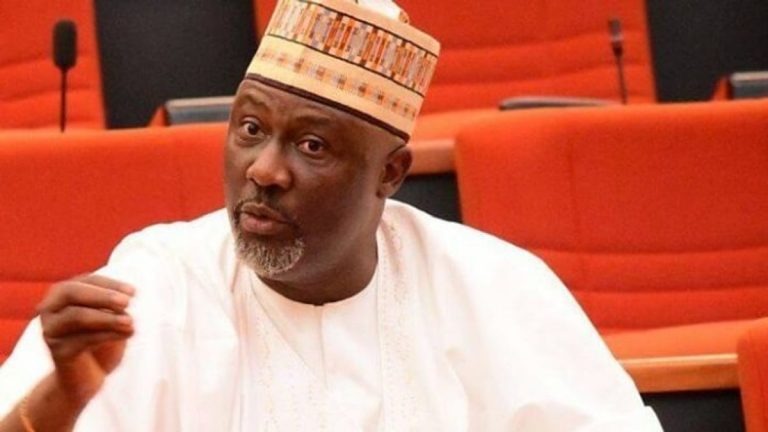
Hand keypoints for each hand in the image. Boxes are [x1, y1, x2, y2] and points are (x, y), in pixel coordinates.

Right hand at [38, 274, 134, 404]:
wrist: (87, 377)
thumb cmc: (102, 340)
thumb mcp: (111, 318)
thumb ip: (114, 306)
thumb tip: (126, 297)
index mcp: (64, 293)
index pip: (86, 281)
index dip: (110, 284)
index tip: (134, 292)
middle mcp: (51, 308)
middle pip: (72, 292)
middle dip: (102, 295)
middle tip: (127, 302)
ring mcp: (51, 330)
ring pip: (76, 316)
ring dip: (107, 317)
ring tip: (130, 322)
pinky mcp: (57, 351)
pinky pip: (83, 339)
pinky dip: (108, 334)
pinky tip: (127, 334)